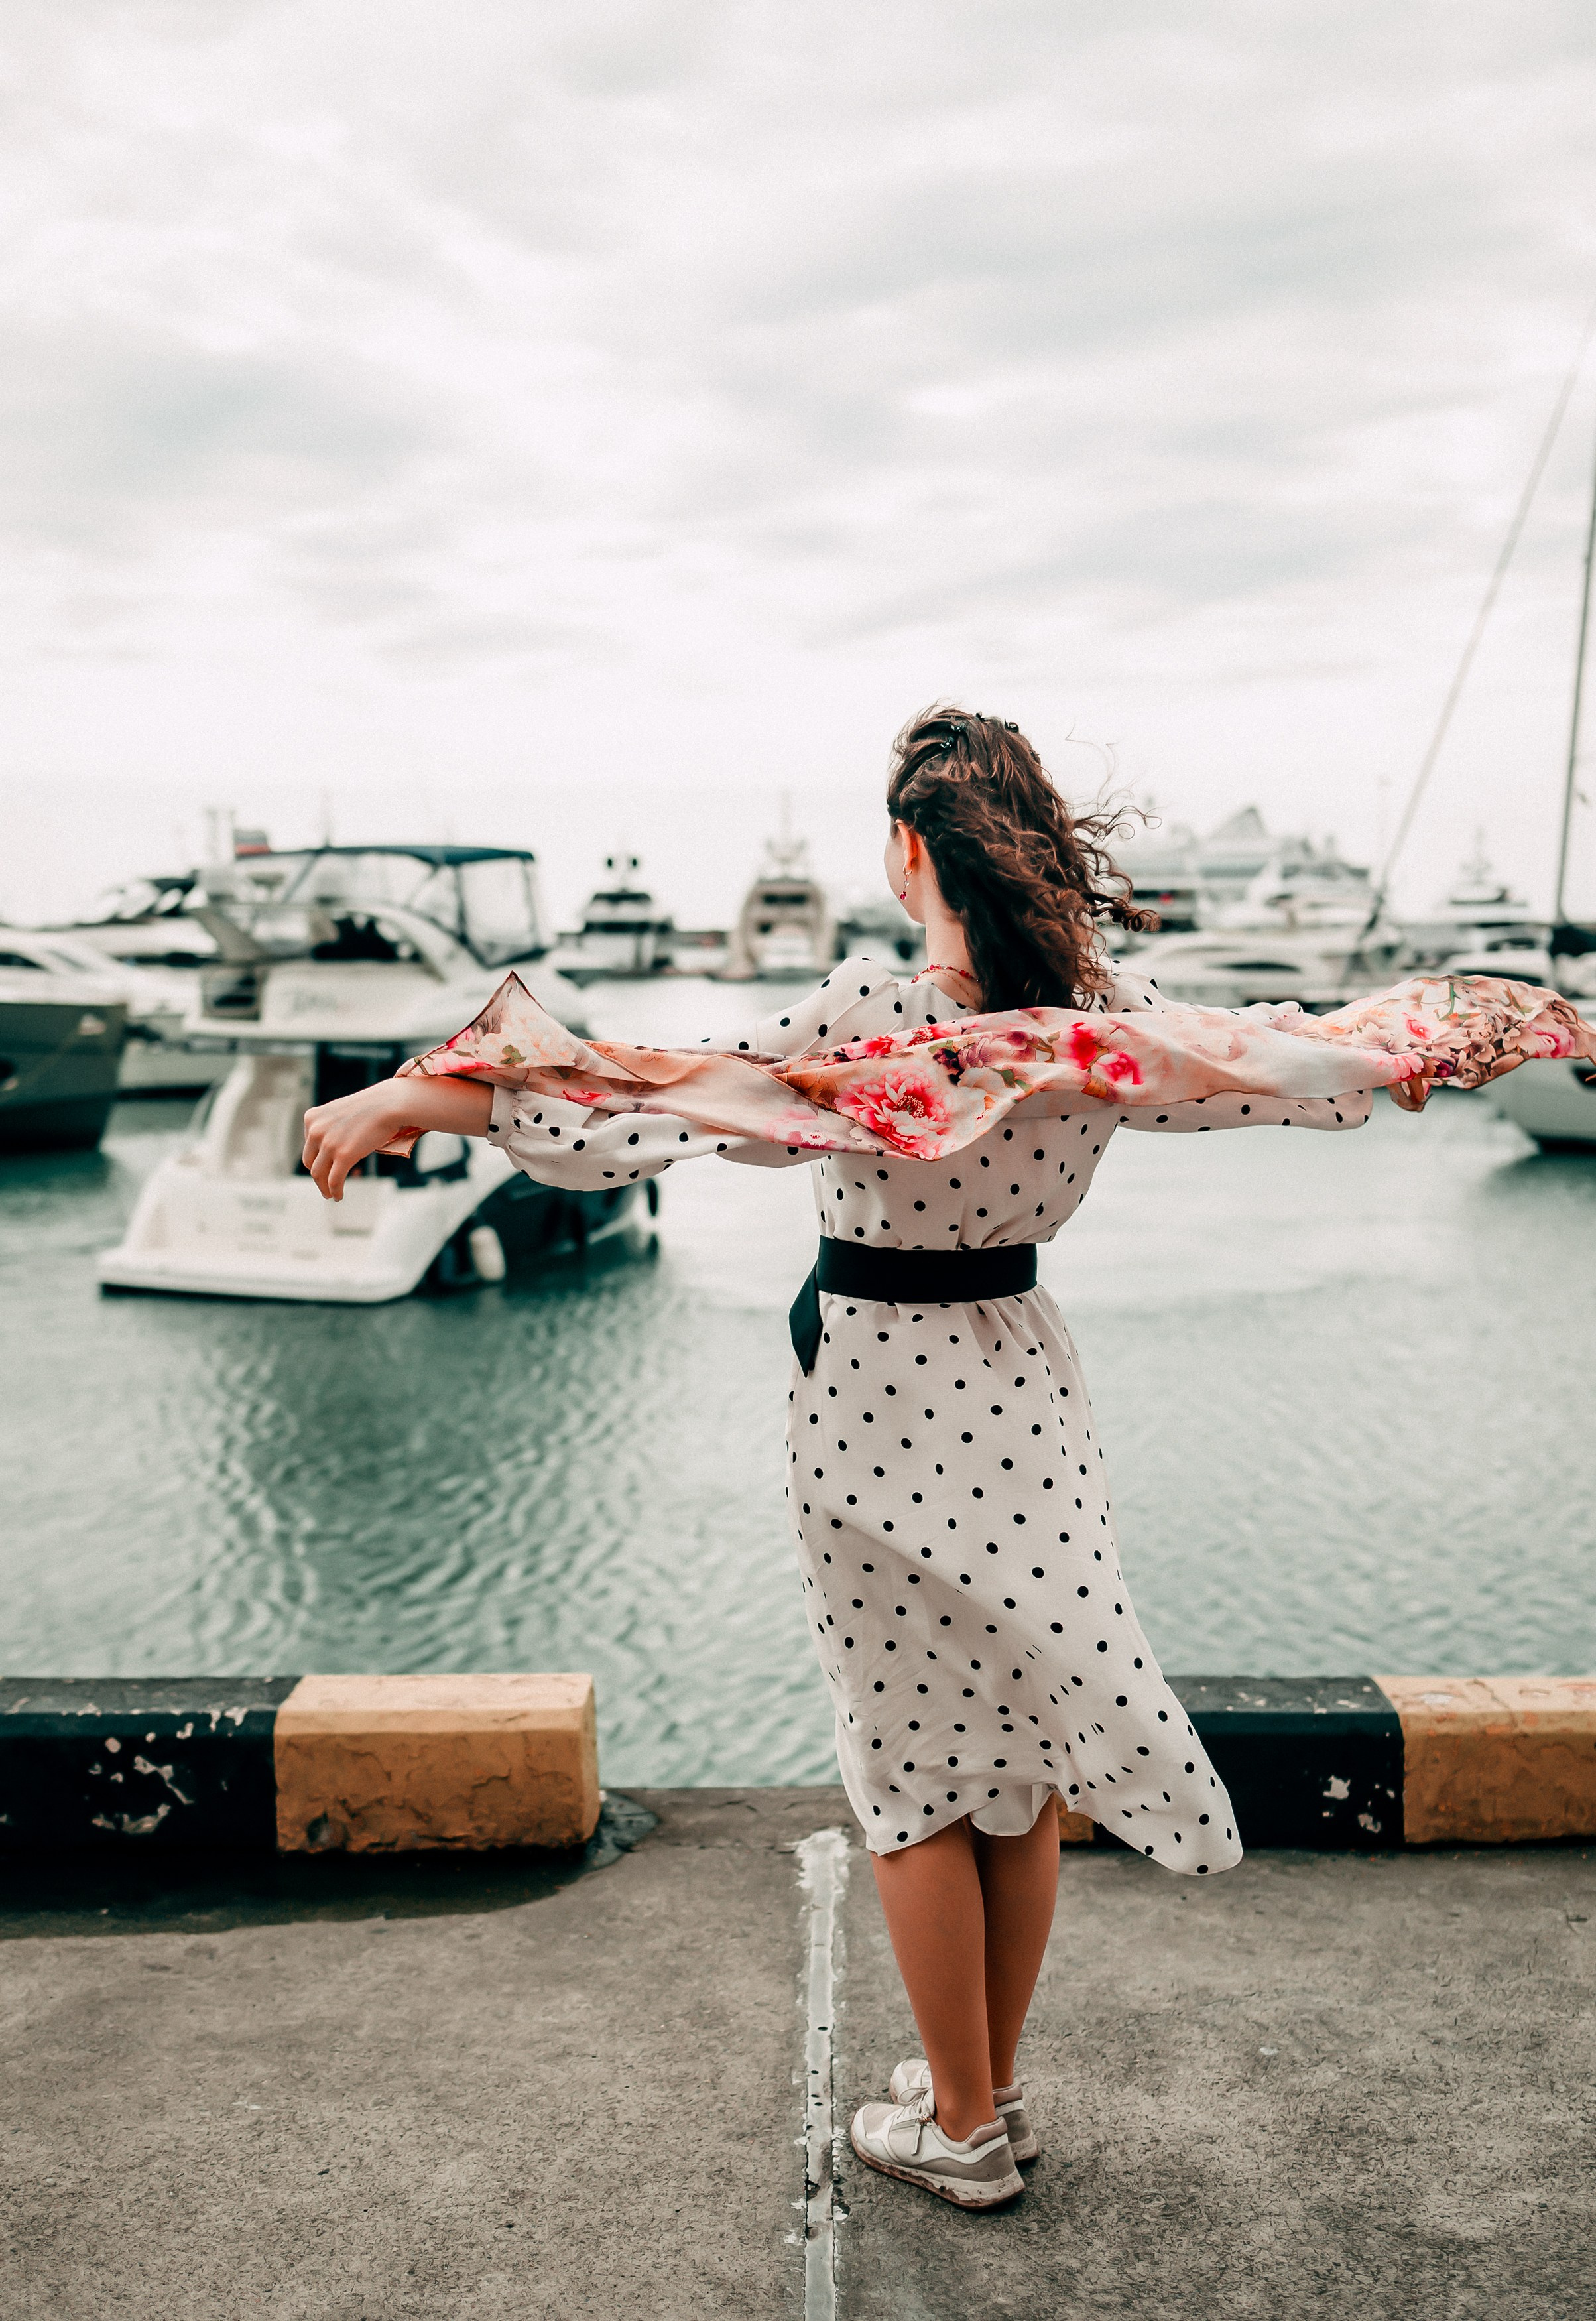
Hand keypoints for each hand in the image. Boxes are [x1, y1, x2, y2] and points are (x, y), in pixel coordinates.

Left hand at [302, 1079, 412, 1200]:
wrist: (388, 1104)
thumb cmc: (370, 1107)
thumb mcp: (340, 1113)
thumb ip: (331, 1128)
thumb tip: (331, 1152)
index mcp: (312, 1118)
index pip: (308, 1146)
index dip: (317, 1160)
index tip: (326, 1168)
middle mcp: (316, 1130)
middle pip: (310, 1162)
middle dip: (318, 1176)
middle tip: (325, 1186)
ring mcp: (329, 1143)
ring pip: (318, 1174)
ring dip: (324, 1188)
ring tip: (330, 1194)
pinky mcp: (343, 1155)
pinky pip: (334, 1180)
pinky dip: (335, 1192)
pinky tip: (338, 1196)